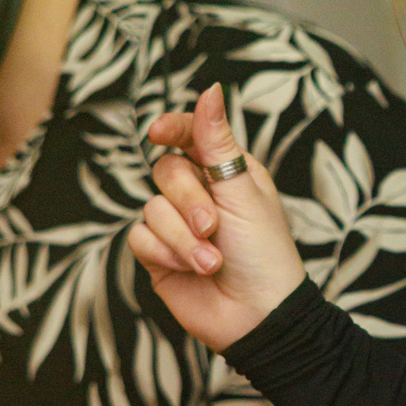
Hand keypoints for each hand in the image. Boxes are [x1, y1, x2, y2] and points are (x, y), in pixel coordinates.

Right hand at [127, 82, 305, 353]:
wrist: (258, 316)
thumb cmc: (264, 253)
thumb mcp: (244, 192)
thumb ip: (218, 142)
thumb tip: (211, 88)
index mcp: (229, 171)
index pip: (190, 135)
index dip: (173, 128)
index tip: (158, 132)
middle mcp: (201, 193)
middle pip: (166, 171)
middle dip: (188, 202)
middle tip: (213, 227)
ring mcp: (177, 224)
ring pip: (151, 207)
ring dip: (182, 238)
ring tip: (211, 261)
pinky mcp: (159, 254)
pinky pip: (140, 237)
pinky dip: (165, 253)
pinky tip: (190, 270)